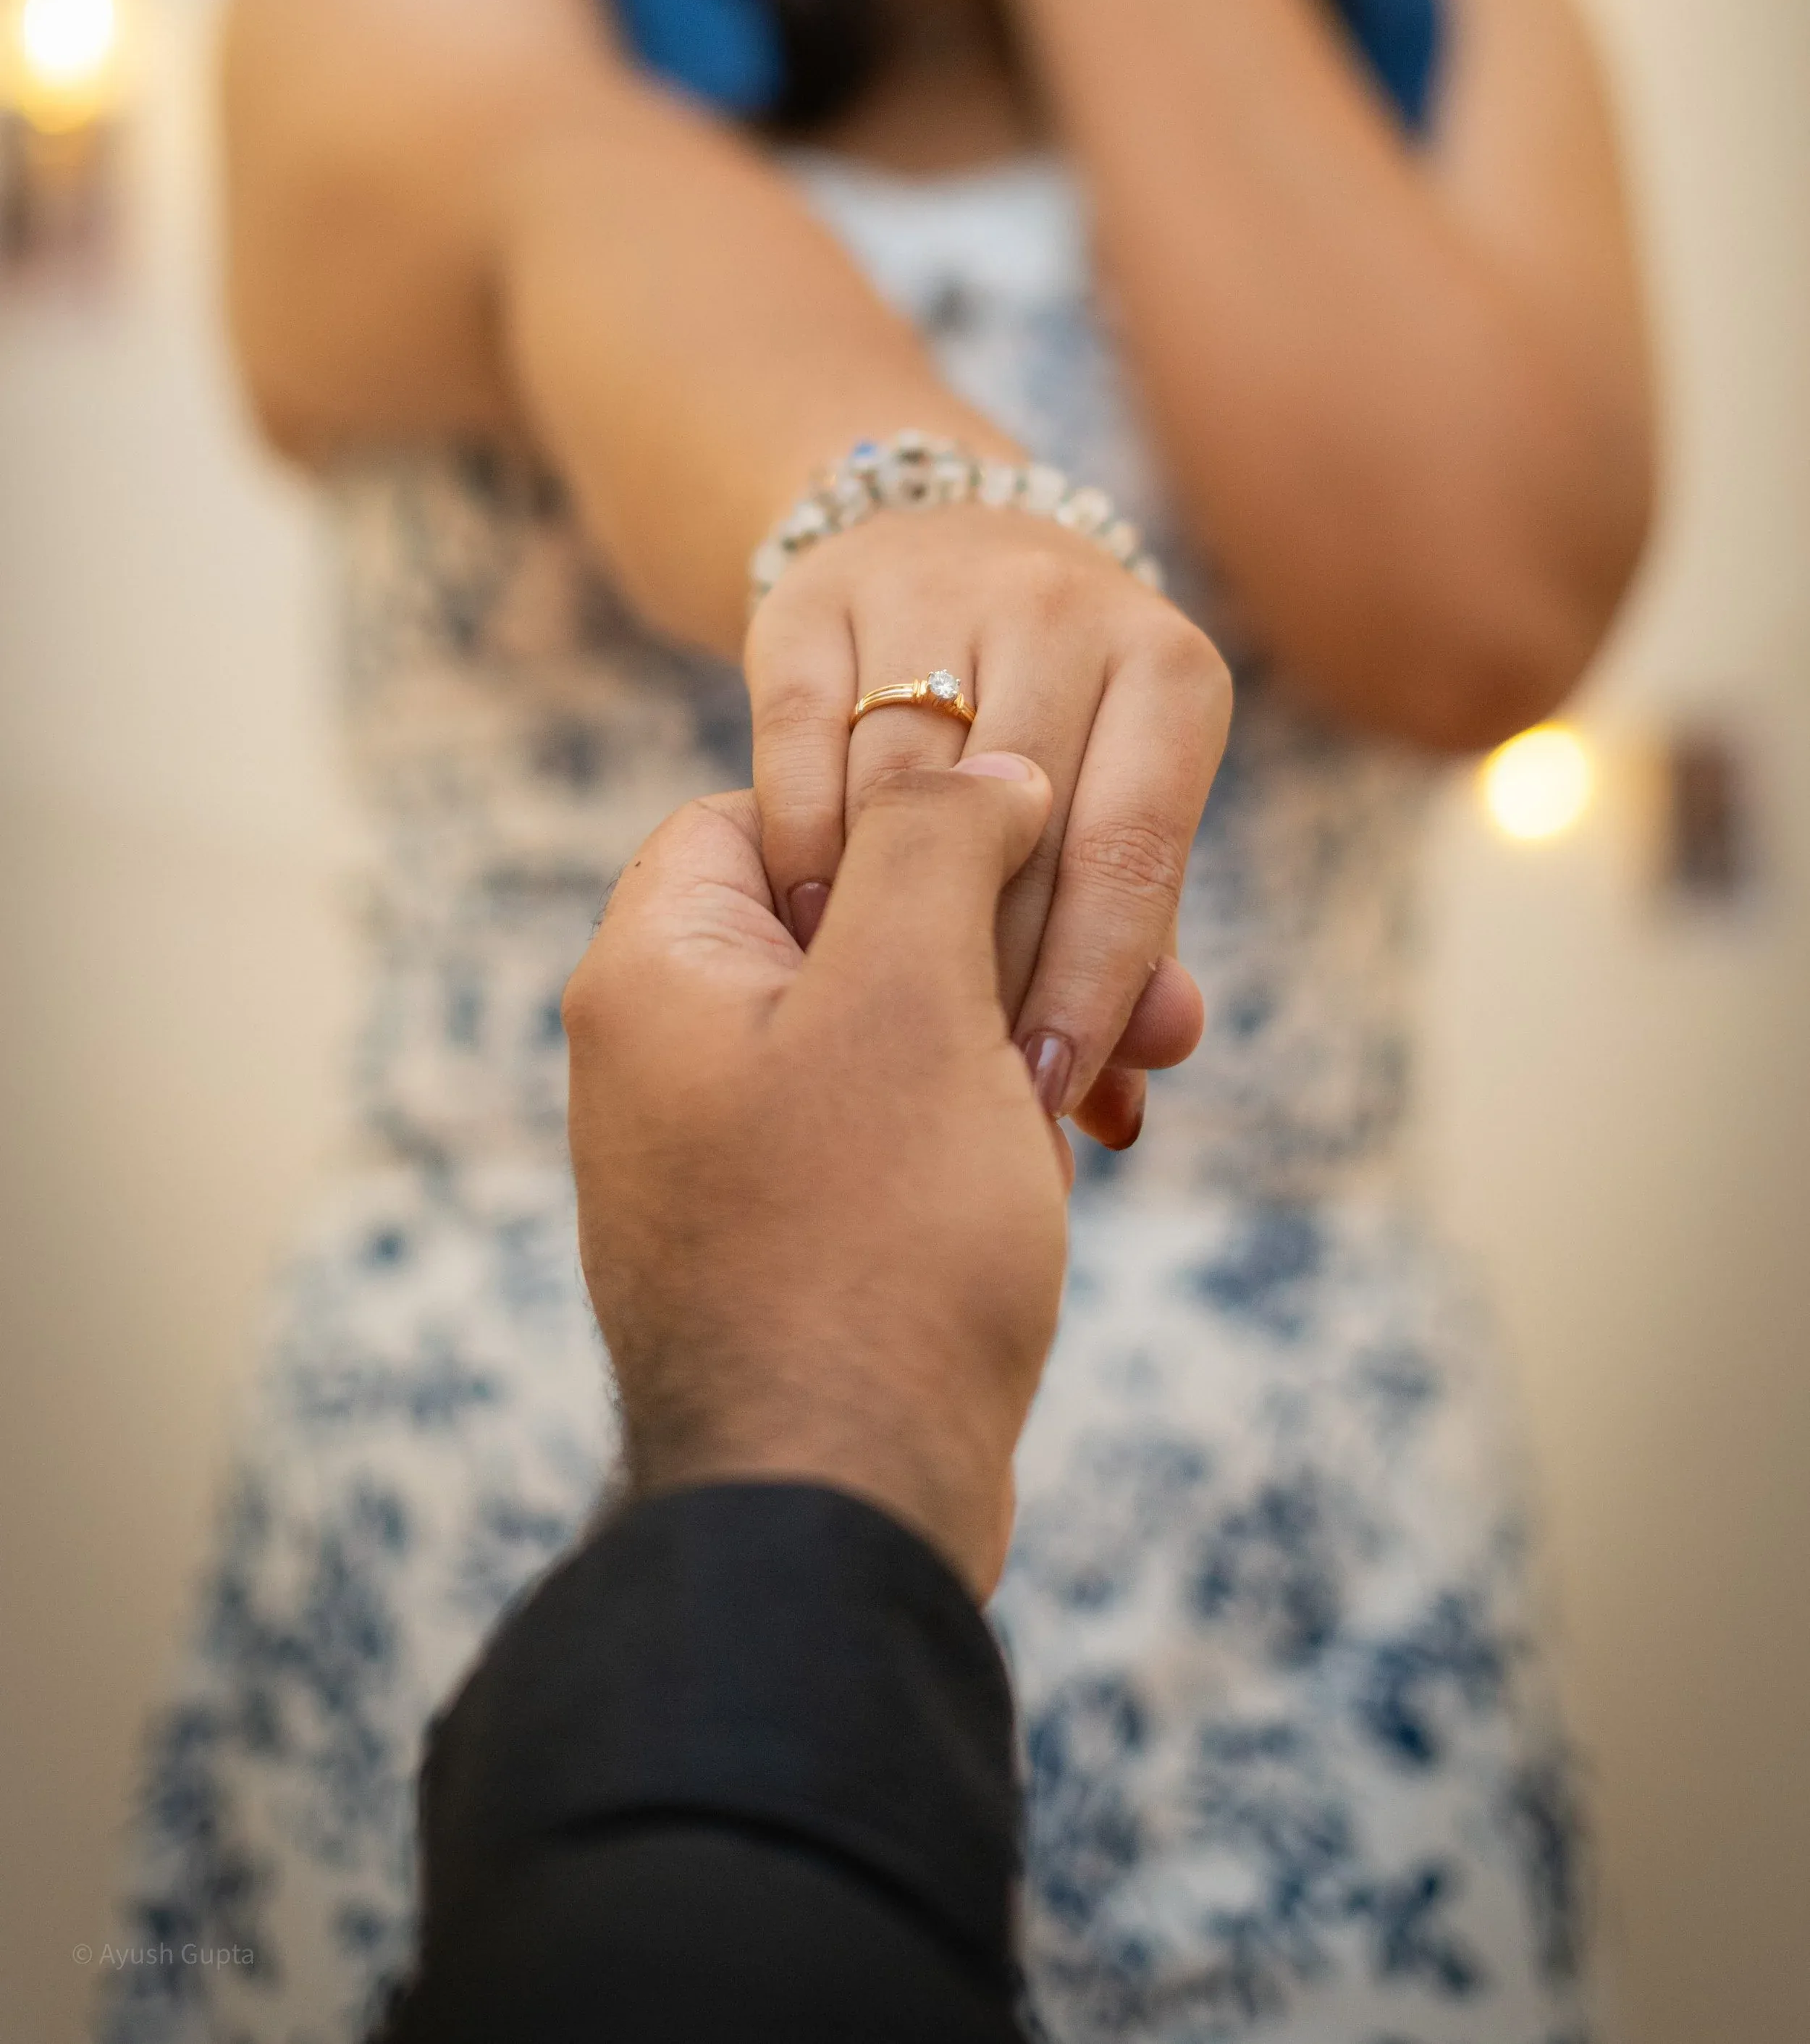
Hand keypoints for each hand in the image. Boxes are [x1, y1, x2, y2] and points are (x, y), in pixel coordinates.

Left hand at [564, 759, 1074, 1598]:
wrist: (837, 1518)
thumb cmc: (867, 1242)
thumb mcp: (910, 995)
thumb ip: (938, 844)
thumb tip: (982, 767)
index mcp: (655, 971)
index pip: (768, 807)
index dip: (902, 805)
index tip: (1022, 837)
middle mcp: (666, 1054)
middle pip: (848, 921)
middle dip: (1004, 932)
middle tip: (1138, 974)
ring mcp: (724, 1157)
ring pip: (893, 1031)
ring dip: (1021, 1029)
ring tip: (1143, 1061)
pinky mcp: (791, 1243)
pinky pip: (895, 1135)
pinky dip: (987, 1126)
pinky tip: (1078, 1149)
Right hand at [746, 501, 1229, 1147]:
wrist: (932, 549)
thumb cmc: (1051, 732)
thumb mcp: (1112, 811)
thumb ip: (1129, 953)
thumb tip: (1127, 1107)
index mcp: (1168, 670)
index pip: (1133, 852)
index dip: (1092, 988)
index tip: (1045, 1099)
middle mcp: (1063, 607)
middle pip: (1018, 832)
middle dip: (987, 978)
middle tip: (954, 1096)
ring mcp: (935, 588)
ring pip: (903, 792)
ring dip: (884, 925)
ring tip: (872, 1033)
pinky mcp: (815, 601)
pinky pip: (799, 744)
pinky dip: (803, 852)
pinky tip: (808, 940)